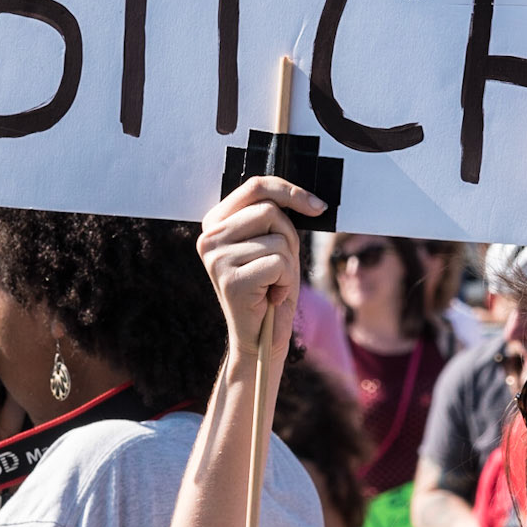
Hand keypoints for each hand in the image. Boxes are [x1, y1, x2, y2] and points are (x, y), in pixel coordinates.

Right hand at [196, 176, 323, 362]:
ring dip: (288, 264)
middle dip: (289, 237)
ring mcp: (216, 258)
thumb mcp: (274, 244)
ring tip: (272, 284)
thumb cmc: (271, 289)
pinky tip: (272, 297)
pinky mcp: (230, 279)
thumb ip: (275, 216)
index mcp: (215, 223)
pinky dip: (286, 281)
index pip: (255, 187)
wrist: (261, 339)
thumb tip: (306, 199)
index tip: (318, 206)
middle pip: (269, 210)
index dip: (290, 191)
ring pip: (277, 238)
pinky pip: (279, 262)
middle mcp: (208, 238)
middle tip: (280, 267)